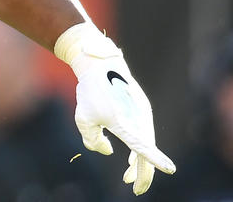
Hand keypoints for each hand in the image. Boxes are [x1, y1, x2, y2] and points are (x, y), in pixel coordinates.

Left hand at [56, 23, 175, 195]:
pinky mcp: (141, 110)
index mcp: (123, 121)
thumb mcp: (84, 119)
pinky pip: (143, 134)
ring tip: (129, 179)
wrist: (100, 65)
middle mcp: (138, 118)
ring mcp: (142, 114)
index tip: (169, 169)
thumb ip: (94, 140)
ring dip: (139, 163)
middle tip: (135, 189)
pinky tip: (132, 160)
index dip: (153, 159)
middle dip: (142, 173)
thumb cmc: (90, 92)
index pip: (141, 145)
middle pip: (145, 151)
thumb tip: (108, 151)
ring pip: (145, 144)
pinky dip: (139, 149)